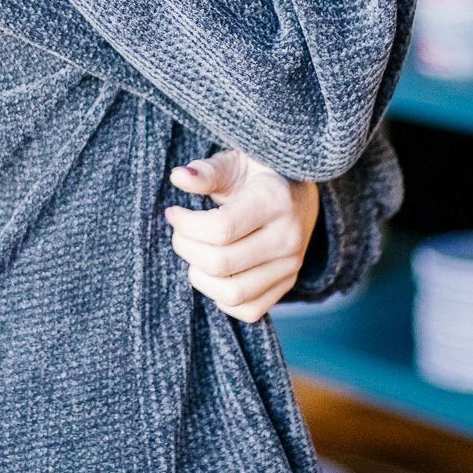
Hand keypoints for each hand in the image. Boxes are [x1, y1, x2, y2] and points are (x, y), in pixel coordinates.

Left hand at [163, 147, 320, 322]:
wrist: (299, 190)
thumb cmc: (258, 172)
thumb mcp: (235, 162)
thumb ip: (207, 171)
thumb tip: (178, 177)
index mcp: (275, 201)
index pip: (221, 229)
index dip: (186, 225)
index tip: (174, 213)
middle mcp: (288, 237)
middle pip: (221, 264)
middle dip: (186, 248)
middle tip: (180, 232)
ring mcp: (291, 265)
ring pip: (233, 294)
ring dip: (200, 277)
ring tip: (196, 253)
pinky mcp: (288, 284)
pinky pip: (250, 310)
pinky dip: (223, 298)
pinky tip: (215, 273)